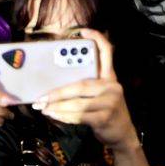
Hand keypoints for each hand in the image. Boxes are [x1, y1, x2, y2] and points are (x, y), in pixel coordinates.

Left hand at [39, 29, 139, 150]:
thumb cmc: (106, 112)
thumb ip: (87, 88)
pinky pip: (79, 116)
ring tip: (43, 108)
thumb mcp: (102, 96)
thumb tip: (57, 85)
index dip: (97, 39)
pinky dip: (64, 116)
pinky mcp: (105, 117)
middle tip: (41, 97)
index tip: (83, 31)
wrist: (123, 135)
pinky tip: (54, 115)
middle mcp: (111, 86)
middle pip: (81, 84)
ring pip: (78, 102)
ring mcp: (110, 102)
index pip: (107, 53)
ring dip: (58, 106)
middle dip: (58, 92)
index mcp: (110, 77)